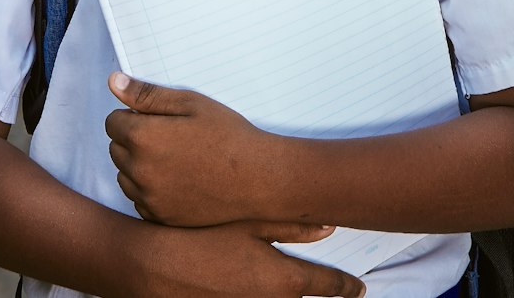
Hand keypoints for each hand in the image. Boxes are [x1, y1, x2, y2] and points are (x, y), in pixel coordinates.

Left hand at [106, 72, 280, 226]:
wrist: (257, 178)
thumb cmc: (227, 135)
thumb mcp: (190, 103)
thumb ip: (147, 94)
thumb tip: (114, 82)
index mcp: (143, 137)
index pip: (112, 123)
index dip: (133, 116)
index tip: (158, 119)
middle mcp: (139, 170)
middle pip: (115, 149)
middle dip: (134, 139)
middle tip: (170, 137)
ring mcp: (148, 197)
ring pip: (124, 176)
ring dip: (139, 166)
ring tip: (174, 159)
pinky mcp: (159, 217)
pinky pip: (140, 200)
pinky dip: (150, 190)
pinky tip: (178, 180)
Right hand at [126, 219, 364, 297]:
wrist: (153, 267)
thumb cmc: (201, 239)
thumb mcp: (250, 223)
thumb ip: (292, 226)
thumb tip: (329, 227)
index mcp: (284, 280)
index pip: (328, 286)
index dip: (347, 288)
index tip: (360, 291)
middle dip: (311, 290)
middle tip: (324, 283)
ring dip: (282, 294)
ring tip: (272, 278)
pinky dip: (257, 296)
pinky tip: (242, 282)